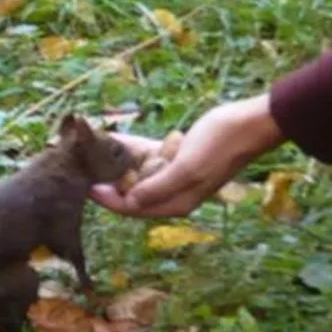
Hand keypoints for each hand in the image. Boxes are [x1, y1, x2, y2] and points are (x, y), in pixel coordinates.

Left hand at [89, 94, 285, 217]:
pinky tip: (113, 139)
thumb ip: (158, 187)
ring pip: (137, 173)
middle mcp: (173, 193)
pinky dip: (133, 150)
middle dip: (108, 182)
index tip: (85, 186)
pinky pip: (149, 156)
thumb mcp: (187, 168)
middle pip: (131, 192)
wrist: (249, 124)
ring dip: (117, 164)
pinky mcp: (178, 156)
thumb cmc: (221, 145)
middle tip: (82, 168)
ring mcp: (175, 174)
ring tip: (92, 153)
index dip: (108, 199)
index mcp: (176, 202)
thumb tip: (130, 201)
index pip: (132, 207)